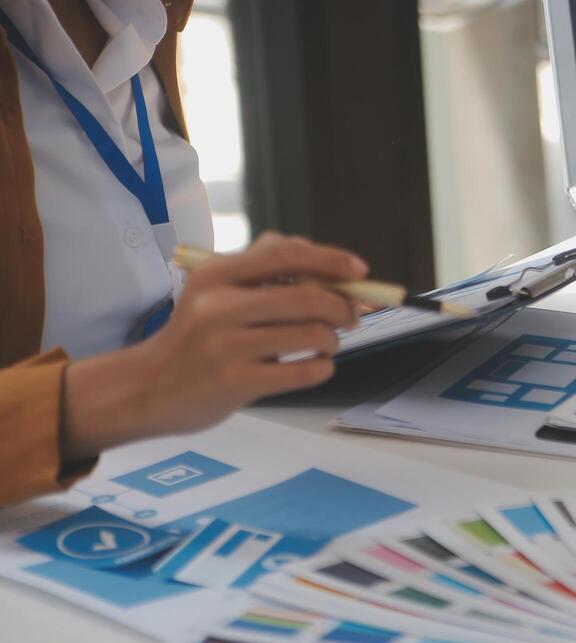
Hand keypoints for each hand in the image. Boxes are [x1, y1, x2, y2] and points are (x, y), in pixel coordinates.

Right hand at [61, 233, 367, 460]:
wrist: (147, 388)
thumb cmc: (195, 338)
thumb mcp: (214, 291)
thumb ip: (263, 270)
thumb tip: (330, 263)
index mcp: (215, 275)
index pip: (284, 254)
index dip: (330, 259)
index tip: (360, 270)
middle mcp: (218, 306)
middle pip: (307, 296)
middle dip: (343, 307)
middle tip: (351, 317)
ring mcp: (226, 346)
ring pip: (311, 335)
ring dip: (332, 340)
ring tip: (326, 344)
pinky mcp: (235, 382)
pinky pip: (303, 371)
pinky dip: (322, 368)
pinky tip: (316, 366)